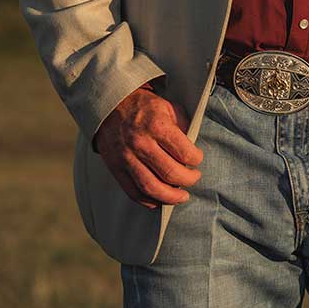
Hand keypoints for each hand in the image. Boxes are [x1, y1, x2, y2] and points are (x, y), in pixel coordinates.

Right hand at [94, 84, 203, 208]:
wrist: (110, 107)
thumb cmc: (143, 107)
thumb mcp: (167, 107)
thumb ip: (182, 125)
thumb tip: (192, 147)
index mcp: (157, 125)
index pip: (184, 152)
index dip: (196, 159)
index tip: (197, 159)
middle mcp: (141, 143)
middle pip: (170, 173)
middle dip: (188, 180)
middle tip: (194, 178)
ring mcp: (127, 158)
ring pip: (151, 188)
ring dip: (171, 197)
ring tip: (182, 196)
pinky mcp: (116, 169)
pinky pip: (133, 192)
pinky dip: (149, 201)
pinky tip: (160, 200)